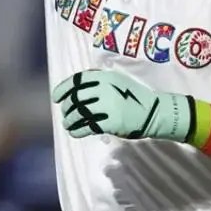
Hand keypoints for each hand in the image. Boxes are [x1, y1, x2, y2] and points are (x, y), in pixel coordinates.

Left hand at [51, 68, 188, 140]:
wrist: (154, 112)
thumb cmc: (133, 97)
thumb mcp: (117, 81)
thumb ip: (98, 82)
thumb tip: (74, 90)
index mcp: (105, 77)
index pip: (77, 81)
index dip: (63, 89)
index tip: (56, 97)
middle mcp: (104, 89)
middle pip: (76, 98)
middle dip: (67, 107)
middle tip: (65, 113)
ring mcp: (107, 105)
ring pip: (79, 113)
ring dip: (70, 120)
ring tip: (68, 124)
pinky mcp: (110, 122)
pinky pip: (87, 126)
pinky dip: (78, 130)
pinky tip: (75, 133)